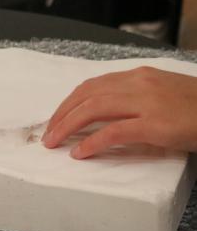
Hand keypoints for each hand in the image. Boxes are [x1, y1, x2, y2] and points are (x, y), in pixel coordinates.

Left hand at [42, 67, 196, 157]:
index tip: (56, 118)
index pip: (91, 86)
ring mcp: (147, 102)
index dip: (68, 103)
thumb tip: (101, 113)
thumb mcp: (160, 95)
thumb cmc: (195, 108)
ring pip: (93, 109)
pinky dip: (92, 143)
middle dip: (61, 116)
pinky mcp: (155, 124)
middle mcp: (138, 84)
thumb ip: (131, 99)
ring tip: (54, 143)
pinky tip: (80, 153)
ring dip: (68, 127)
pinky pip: (114, 132)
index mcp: (138, 76)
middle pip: (86, 96)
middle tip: (48, 135)